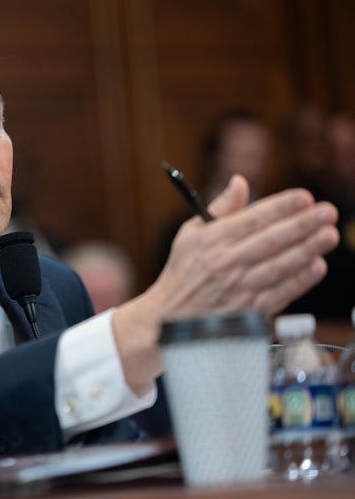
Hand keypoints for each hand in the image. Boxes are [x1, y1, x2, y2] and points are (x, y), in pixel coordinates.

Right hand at [111, 174, 338, 391]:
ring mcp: (237, 289)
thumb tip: (240, 182)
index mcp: (210, 241)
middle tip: (327, 211)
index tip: (304, 197)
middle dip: (302, 224)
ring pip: (278, 266)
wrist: (170, 317)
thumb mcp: (190, 234)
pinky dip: (299, 281)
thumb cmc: (184, 271)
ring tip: (329, 234)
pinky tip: (316, 266)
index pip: (251, 219)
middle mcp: (225, 264)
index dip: (280, 207)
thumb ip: (220, 209)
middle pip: (270, 240)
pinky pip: (279, 293)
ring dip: (307, 250)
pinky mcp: (248, 311)